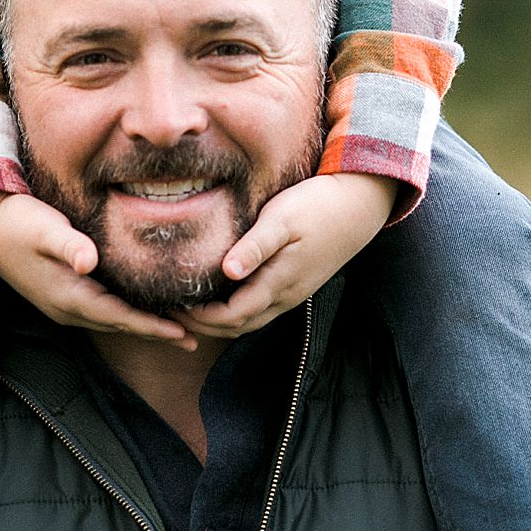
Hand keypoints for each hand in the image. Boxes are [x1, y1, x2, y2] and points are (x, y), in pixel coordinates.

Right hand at [0, 191, 195, 346]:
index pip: (120, 318)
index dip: (153, 327)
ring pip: (111, 321)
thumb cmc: (19, 221)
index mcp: (68, 295)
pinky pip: (101, 312)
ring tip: (177, 330)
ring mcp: (61, 305)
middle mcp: (66, 308)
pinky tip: (141, 308)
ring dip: (142, 326)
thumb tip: (88, 261)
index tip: (186, 334)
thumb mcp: (44, 228)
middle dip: (157, 332)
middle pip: (121, 326)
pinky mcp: (60, 294)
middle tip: (196, 338)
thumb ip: (68, 244)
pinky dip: (126, 315)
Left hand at [181, 172, 397, 339]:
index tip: (174, 305)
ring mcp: (293, 292)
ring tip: (191, 308)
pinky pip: (262, 308)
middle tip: (172, 313)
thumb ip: (255, 246)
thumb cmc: (316, 205)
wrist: (358, 203)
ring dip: (220, 322)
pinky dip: (237, 310)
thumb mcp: (282, 219)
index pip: (232, 316)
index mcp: (279, 283)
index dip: (201, 318)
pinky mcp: (297, 283)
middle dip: (204, 326)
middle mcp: (286, 296)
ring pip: (251, 320)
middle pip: (239, 327)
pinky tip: (221, 293)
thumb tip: (227, 272)